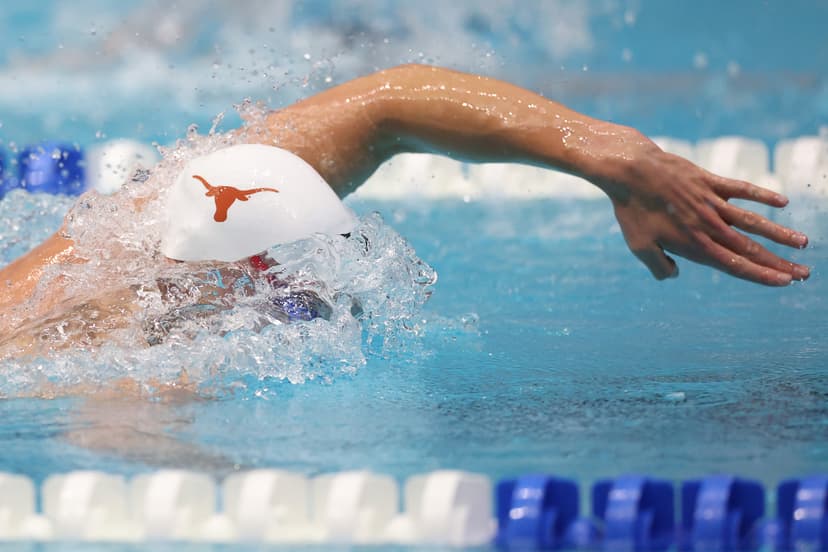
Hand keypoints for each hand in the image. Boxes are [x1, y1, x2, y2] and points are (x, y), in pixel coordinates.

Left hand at [590, 130, 808, 285]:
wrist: (631, 171)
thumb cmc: (632, 211)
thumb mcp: (638, 246)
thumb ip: (658, 267)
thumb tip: (674, 275)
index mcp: (694, 245)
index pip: (735, 265)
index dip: (761, 275)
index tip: (784, 282)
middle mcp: (709, 226)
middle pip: (750, 249)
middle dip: (779, 262)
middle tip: (804, 273)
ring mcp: (712, 202)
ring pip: (753, 221)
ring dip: (779, 233)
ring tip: (803, 243)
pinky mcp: (710, 182)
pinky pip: (742, 189)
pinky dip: (762, 195)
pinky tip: (782, 202)